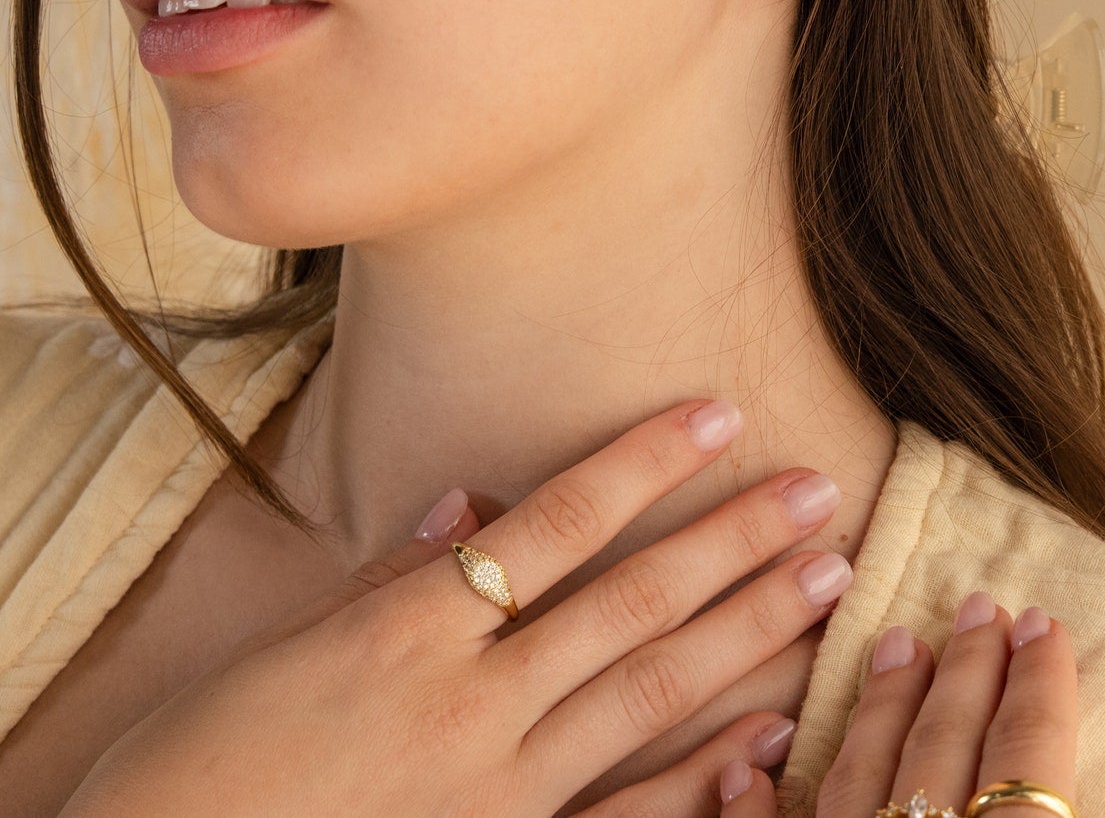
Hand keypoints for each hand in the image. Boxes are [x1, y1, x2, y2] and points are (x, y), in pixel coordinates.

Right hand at [61, 399, 848, 816]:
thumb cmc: (192, 774)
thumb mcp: (278, 653)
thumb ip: (386, 582)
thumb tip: (470, 505)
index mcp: (407, 635)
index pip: (553, 524)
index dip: (642, 463)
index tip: (718, 411)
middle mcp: (469, 708)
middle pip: (631, 605)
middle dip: (736, 542)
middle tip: (825, 490)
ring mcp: (499, 796)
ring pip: (649, 698)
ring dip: (747, 636)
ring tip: (827, 582)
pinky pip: (627, 816)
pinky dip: (703, 778)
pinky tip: (771, 738)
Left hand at [717, 590, 1078, 817]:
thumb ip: (1047, 811)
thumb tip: (1079, 781)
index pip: (1029, 755)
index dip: (1041, 685)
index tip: (1044, 620)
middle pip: (945, 748)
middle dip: (967, 669)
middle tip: (979, 603)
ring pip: (857, 777)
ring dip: (879, 707)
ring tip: (894, 642)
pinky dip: (756, 808)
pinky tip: (745, 767)